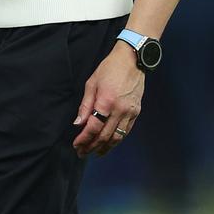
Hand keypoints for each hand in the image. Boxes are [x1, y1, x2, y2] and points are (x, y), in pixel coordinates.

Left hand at [72, 42, 143, 156]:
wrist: (132, 61)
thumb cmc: (109, 69)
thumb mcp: (91, 84)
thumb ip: (85, 106)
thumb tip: (78, 124)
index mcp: (106, 102)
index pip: (93, 127)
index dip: (84, 139)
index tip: (76, 145)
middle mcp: (119, 110)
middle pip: (104, 136)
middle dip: (92, 147)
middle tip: (82, 153)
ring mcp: (130, 112)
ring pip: (117, 137)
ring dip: (105, 148)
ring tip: (95, 153)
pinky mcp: (136, 112)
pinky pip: (126, 131)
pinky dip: (117, 140)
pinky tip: (109, 143)